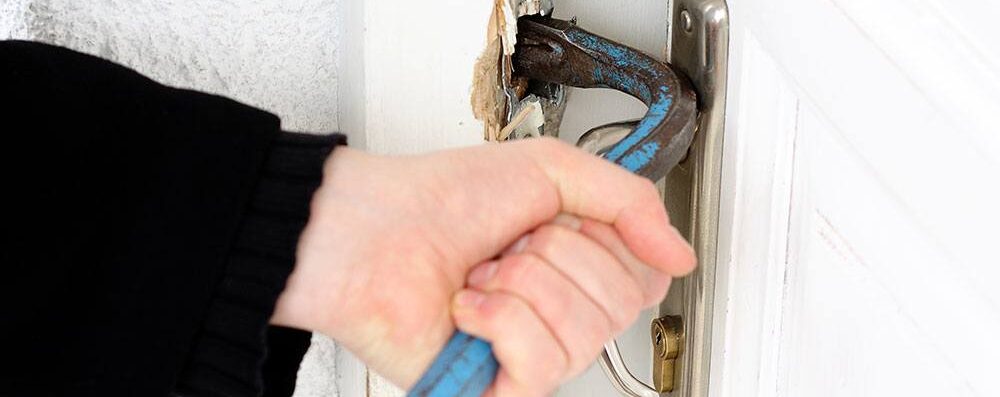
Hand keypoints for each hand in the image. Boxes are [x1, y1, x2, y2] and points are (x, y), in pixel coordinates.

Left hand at [271, 138, 695, 394]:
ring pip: (585, 334)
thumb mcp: (553, 170)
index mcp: (574, 265)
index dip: (612, 244)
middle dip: (559, 256)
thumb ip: (630, 202)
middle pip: (622, 305)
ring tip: (484, 273)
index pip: (647, 277)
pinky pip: (542, 365)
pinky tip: (468, 306)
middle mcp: (556, 312)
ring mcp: (527, 352)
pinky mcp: (497, 386)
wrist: (372, 228)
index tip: (567, 219)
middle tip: (512, 244)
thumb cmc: (440, 199)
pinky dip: (500, 321)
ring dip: (523, 285)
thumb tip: (680, 254)